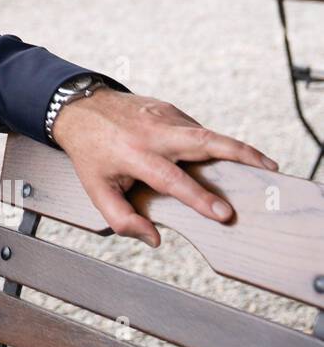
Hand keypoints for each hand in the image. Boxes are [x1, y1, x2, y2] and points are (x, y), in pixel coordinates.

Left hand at [50, 89, 278, 247]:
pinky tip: (225, 156)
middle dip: (239, 154)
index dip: (199, 197)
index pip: (173, 179)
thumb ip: (121, 219)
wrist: (79, 107)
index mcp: (134, 154)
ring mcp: (164, 117)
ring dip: (236, 148)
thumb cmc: (90, 152)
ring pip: (207, 133)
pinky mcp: (170, 110)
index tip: (223, 213)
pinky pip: (196, 129)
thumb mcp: (94, 189)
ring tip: (262, 166)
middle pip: (203, 141)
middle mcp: (153, 133)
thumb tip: (154, 239)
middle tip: (268, 170)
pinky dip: (213, 143)